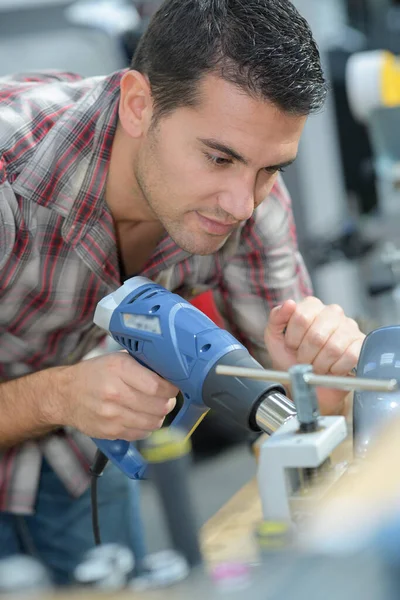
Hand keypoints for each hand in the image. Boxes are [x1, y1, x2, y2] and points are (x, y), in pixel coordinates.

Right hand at [55, 353, 177, 440]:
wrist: (64, 394)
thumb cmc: (93, 374)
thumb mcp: (116, 359)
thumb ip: (142, 365)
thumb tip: (170, 372)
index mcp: (119, 368)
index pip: (158, 385)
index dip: (171, 388)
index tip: (172, 386)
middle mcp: (115, 392)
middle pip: (159, 406)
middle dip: (167, 402)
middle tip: (164, 398)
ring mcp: (112, 414)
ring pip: (153, 422)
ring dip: (158, 416)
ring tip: (152, 408)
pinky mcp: (110, 431)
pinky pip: (141, 434)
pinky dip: (145, 427)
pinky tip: (139, 417)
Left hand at [264, 298, 364, 414]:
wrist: (308, 382)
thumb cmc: (291, 358)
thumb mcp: (275, 338)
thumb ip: (276, 318)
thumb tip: (289, 304)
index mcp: (311, 306)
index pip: (301, 317)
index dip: (293, 339)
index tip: (292, 346)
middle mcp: (332, 312)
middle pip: (317, 335)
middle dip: (306, 355)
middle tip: (305, 360)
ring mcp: (349, 326)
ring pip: (333, 348)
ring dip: (320, 365)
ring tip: (317, 365)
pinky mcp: (361, 343)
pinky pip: (350, 356)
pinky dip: (336, 369)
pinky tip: (332, 368)